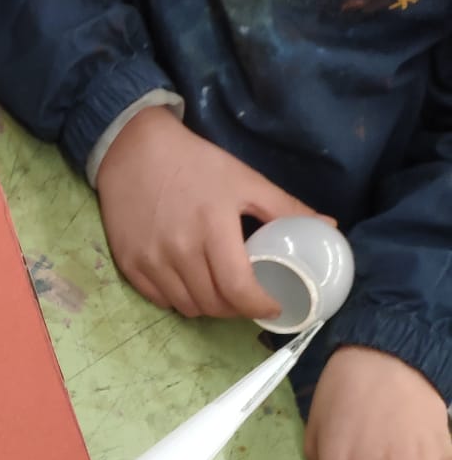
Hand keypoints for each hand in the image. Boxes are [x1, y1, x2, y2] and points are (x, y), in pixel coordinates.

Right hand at [96, 107, 327, 319]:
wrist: (134, 151)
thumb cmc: (195, 163)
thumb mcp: (245, 180)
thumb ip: (286, 208)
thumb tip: (329, 226)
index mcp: (213, 228)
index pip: (238, 289)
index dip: (260, 306)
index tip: (274, 307)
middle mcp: (179, 251)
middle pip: (214, 304)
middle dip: (237, 308)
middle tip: (249, 298)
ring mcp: (151, 261)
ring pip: (188, 307)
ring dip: (209, 307)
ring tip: (221, 292)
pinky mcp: (130, 266)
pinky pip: (161, 301)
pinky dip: (181, 300)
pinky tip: (191, 283)